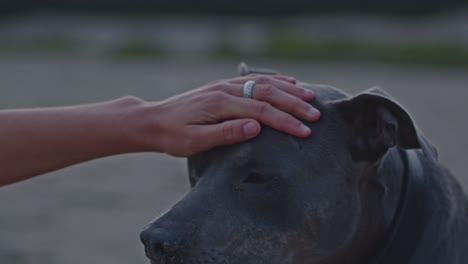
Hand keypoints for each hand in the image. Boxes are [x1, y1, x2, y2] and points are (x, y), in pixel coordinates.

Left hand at [126, 75, 319, 156]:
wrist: (152, 121)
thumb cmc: (172, 136)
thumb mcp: (195, 141)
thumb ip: (226, 132)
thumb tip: (256, 126)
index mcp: (220, 104)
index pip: (261, 111)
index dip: (285, 121)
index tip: (305, 130)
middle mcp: (224, 90)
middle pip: (266, 93)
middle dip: (293, 104)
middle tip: (316, 115)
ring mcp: (224, 86)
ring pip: (262, 83)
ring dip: (287, 89)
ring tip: (309, 96)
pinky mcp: (222, 87)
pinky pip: (252, 79)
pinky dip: (273, 80)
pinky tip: (286, 81)